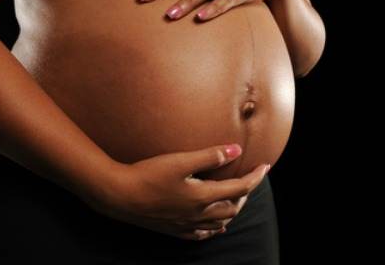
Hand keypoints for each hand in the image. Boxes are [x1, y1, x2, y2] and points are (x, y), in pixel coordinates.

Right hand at [85, 143, 269, 240]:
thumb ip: (209, 156)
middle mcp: (197, 214)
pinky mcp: (173, 229)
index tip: (265, 167)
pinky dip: (212, 227)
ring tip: (235, 198)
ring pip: (218, 222)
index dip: (254, 178)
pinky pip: (200, 234)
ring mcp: (185, 224)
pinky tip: (211, 225)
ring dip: (231, 209)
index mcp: (202, 197)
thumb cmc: (148, 175)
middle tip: (249, 179)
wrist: (119, 196)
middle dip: (245, 193)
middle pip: (231, 207)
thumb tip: (235, 150)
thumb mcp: (180, 161)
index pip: (238, 188)